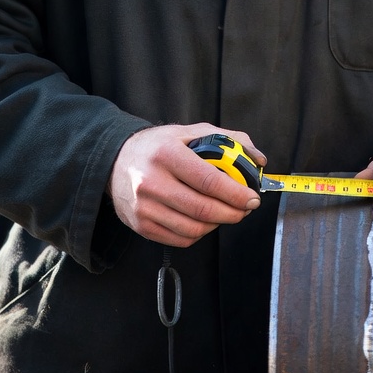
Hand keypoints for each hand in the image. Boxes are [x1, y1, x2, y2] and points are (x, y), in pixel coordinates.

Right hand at [108, 123, 264, 246]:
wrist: (114, 161)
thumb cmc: (158, 146)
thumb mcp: (188, 133)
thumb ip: (226, 140)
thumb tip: (258, 159)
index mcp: (167, 154)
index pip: (209, 180)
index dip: (236, 193)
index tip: (252, 197)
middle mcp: (152, 181)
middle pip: (203, 209)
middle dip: (232, 213)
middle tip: (244, 209)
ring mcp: (144, 207)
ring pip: (193, 228)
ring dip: (217, 224)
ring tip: (225, 213)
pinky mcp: (141, 225)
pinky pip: (180, 239)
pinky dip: (199, 234)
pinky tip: (204, 221)